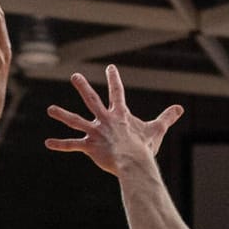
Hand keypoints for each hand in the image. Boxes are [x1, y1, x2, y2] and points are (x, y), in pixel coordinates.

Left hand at [42, 64, 183, 176]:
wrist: (133, 161)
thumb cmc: (144, 147)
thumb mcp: (157, 130)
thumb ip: (167, 117)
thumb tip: (180, 108)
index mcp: (120, 114)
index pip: (117, 92)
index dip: (114, 79)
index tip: (110, 68)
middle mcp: (105, 119)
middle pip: (91, 99)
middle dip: (82, 86)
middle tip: (74, 76)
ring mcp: (95, 132)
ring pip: (75, 120)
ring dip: (62, 114)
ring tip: (51, 109)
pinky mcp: (89, 146)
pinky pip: (72, 144)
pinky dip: (60, 144)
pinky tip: (47, 143)